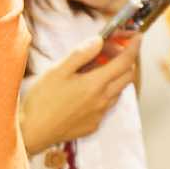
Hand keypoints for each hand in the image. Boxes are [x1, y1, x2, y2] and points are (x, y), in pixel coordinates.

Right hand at [19, 37, 137, 154]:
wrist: (32, 131)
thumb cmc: (41, 99)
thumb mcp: (57, 71)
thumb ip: (81, 55)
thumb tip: (99, 41)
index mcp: (95, 84)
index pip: (125, 62)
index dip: (133, 47)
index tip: (138, 36)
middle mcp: (103, 100)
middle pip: (128, 76)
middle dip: (125, 59)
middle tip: (109, 50)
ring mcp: (100, 114)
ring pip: (118, 91)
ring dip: (115, 76)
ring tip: (94, 68)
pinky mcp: (93, 124)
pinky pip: (107, 105)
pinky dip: (104, 92)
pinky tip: (85, 90)